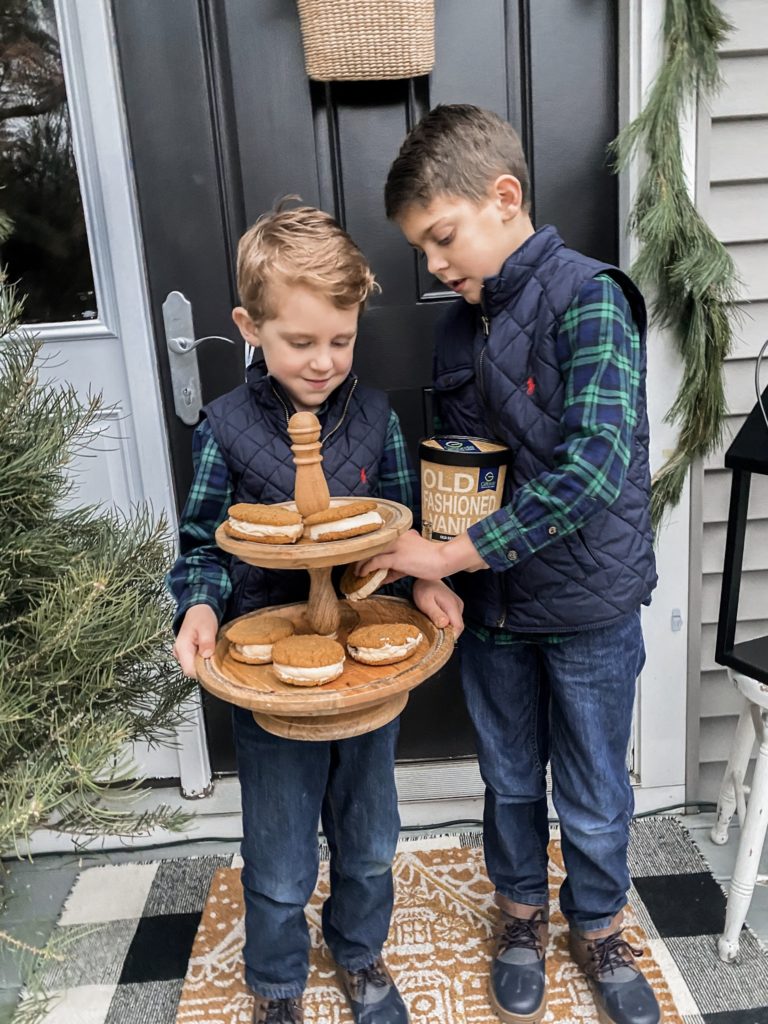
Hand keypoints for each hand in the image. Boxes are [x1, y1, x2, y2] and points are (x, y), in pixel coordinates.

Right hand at [173, 604, 218, 677]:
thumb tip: (207, 655)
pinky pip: (196, 662)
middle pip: (192, 671)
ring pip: (195, 667)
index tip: (215, 669)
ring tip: (216, 656)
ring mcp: (183, 654)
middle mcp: (180, 653)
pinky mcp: (188, 653)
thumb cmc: (202, 616)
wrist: (199, 609)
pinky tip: (212, 655)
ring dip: (206, 665)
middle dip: (206, 670)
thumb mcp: (207, 627)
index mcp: (182, 648)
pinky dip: (205, 661)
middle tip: (219, 662)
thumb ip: (206, 641)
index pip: (189, 670)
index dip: (203, 673)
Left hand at [359, 529, 487, 579]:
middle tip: (354, 567)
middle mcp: (396, 537)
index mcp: (400, 535)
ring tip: (356, 573)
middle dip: (361, 557)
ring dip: (360, 564)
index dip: (367, 552)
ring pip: (371, 553)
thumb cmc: (431, 561)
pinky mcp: (397, 557)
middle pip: (372, 546)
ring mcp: (396, 546)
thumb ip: (396, 567)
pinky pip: (376, 562)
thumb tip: (382, 577)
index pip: (378, 542)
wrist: (444, 559)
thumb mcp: (411, 561)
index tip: (360, 561)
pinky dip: (366, 568)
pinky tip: (362, 574)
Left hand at [413, 579, 463, 636]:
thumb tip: (445, 625)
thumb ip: (435, 614)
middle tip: (433, 634)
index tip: (439, 640)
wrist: (425, 578)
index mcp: (452, 605)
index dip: (450, 637)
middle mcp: (458, 606)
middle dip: (447, 634)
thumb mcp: (425, 602)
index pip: (458, 627)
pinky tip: (436, 620)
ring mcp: (458, 605)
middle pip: (458, 627)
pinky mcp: (455, 606)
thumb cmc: (424, 589)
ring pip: (455, 623)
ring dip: (446, 628)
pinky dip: (446, 623)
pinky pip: (453, 619)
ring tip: (433, 626)